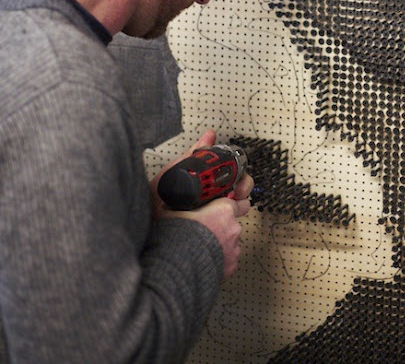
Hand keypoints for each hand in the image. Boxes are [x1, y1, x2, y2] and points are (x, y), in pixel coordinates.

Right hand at [150, 130, 253, 278]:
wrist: (163, 269)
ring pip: (229, 238)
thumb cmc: (164, 228)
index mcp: (224, 210)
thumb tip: (208, 135)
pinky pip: (225, 258)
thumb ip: (192, 156)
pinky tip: (198, 251)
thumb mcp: (171, 185)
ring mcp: (231, 253)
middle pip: (235, 219)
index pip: (240, 199)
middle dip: (223, 217)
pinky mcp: (227, 271)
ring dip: (218, 236)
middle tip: (202, 218)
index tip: (217, 200)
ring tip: (195, 237)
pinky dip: (216, 254)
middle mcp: (232, 231)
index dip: (228, 198)